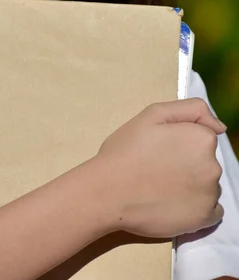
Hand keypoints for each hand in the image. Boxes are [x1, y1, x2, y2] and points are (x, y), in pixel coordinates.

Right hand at [95, 98, 224, 237]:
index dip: (181, 141)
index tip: (160, 148)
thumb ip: (192, 110)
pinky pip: (212, 210)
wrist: (108, 192)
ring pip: (208, 185)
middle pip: (206, 161)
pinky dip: (197, 207)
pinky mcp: (203, 219)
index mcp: (202, 139)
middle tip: (157, 167)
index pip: (203, 137)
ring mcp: (210, 195)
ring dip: (192, 184)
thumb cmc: (126, 150)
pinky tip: (174, 202)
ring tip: (161, 186)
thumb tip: (220, 127)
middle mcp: (213, 167)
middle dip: (188, 162)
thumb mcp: (153, 114)